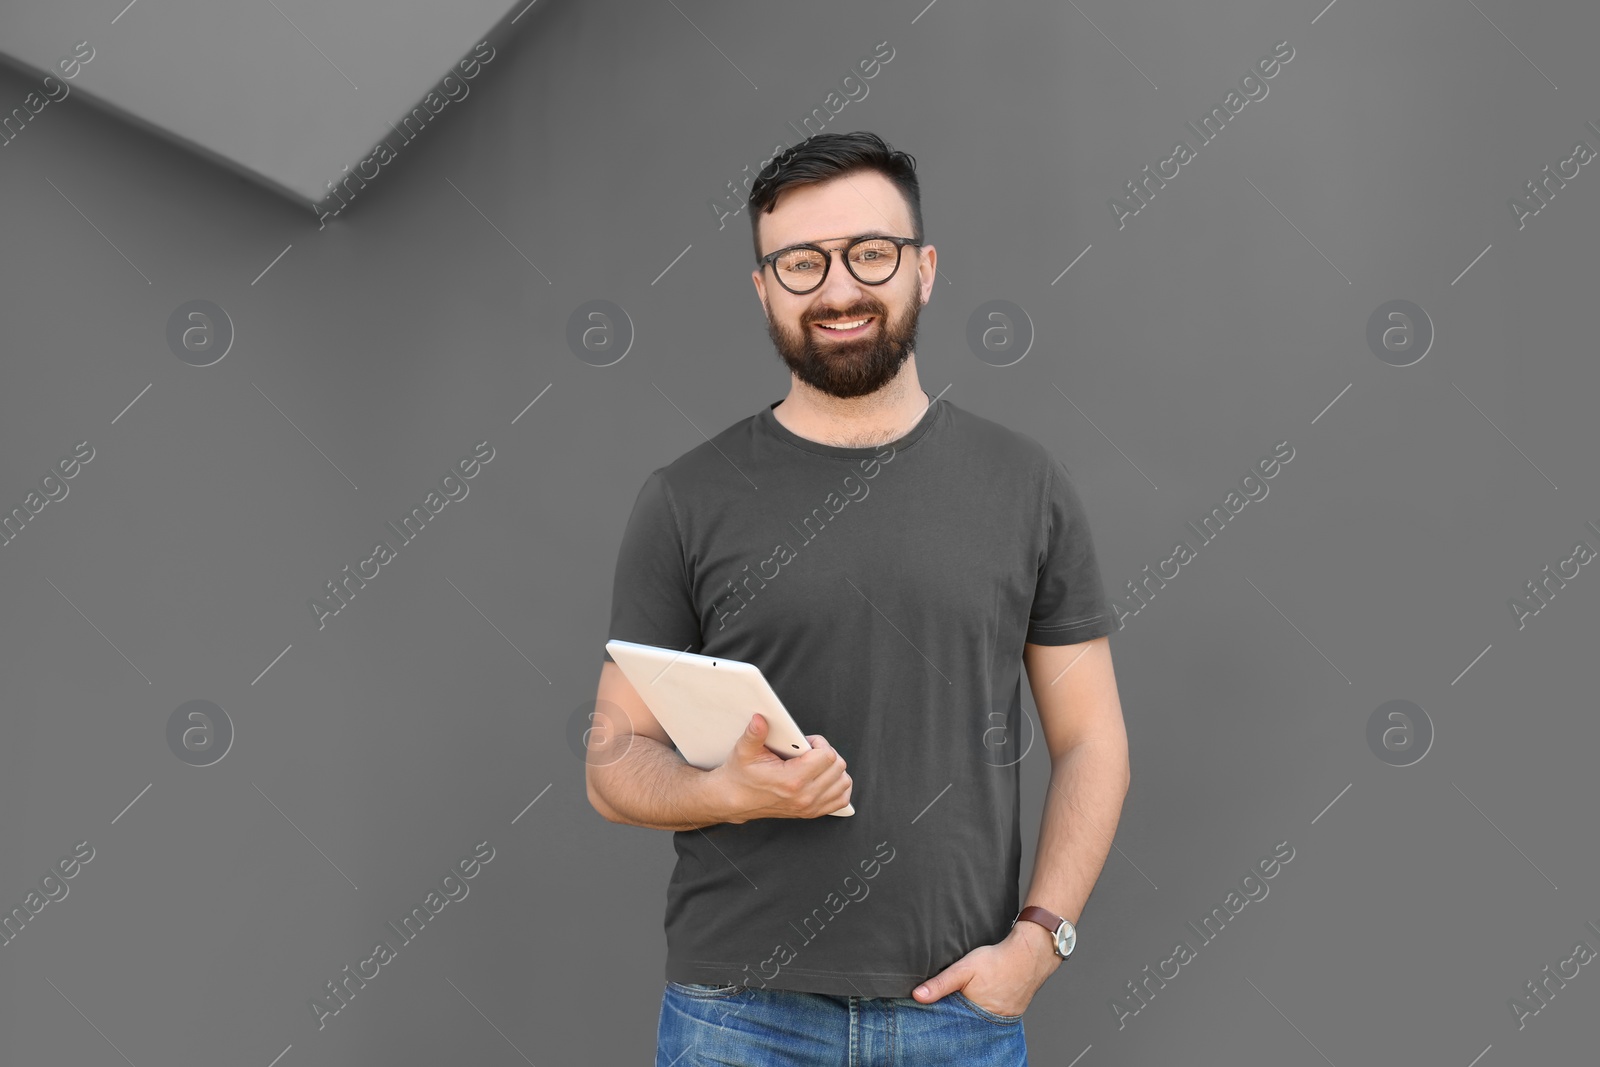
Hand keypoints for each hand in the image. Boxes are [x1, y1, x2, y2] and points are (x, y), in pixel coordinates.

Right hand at [711, 713, 851, 822]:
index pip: (827, 757)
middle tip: (810, 751)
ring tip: (817, 763)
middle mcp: (804, 796)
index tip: (807, 742)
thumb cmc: (741, 776)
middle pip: (838, 768)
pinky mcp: (811, 812)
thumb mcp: (744, 751)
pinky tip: (825, 778)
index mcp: (791, 780)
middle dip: (827, 753)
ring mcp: (809, 807)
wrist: (734, 800)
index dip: (820, 744)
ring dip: (835, 770)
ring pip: (843, 783)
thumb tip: (760, 719)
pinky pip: (841, 800)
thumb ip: (754, 734)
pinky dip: (838, 787)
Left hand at [911, 924, 1061, 1016]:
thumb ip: (940, 984)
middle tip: (951, 1003)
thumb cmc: (996, 961)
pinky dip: (983, 1011)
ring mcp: (1001, 1019)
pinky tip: (980, 1000)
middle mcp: (989, 1022)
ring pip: (979, 1021)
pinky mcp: (1010, 1013)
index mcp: (974, 1015)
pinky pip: (992, 1017)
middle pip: (965, 1025)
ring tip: (966, 1001)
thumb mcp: (963, 969)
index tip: (931, 1014)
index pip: (952, 1025)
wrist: (1029, 955)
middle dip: (955, 1018)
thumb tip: (917, 996)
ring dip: (970, 1015)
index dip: (942, 1019)